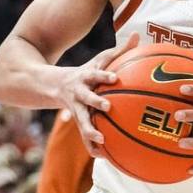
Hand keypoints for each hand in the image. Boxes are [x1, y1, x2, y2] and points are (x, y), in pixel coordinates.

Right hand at [56, 32, 138, 157]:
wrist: (55, 85)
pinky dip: (92, 147)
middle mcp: (79, 94)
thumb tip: (136, 35)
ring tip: (102, 140)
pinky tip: (105, 157)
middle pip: (86, 99)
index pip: (95, 75)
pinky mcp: (77, 122)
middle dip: (95, 102)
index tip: (114, 77)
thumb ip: (119, 50)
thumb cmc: (87, 72)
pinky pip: (84, 137)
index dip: (103, 76)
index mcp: (86, 78)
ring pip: (82, 122)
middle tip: (107, 107)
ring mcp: (77, 110)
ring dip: (90, 131)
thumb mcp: (100, 59)